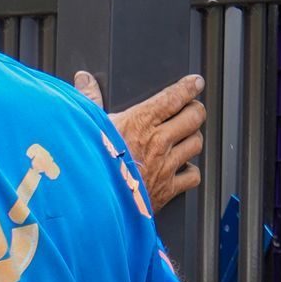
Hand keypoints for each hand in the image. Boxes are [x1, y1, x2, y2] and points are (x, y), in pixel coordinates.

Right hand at [76, 69, 205, 212]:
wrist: (91, 202)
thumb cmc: (88, 163)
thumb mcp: (86, 125)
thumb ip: (88, 99)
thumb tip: (84, 79)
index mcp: (140, 121)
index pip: (174, 97)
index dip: (189, 87)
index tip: (195, 82)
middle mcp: (158, 141)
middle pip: (194, 117)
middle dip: (195, 109)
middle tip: (191, 108)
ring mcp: (165, 166)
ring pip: (196, 143)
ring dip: (193, 137)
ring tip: (185, 136)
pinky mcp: (166, 189)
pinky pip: (192, 176)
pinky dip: (190, 171)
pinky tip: (181, 168)